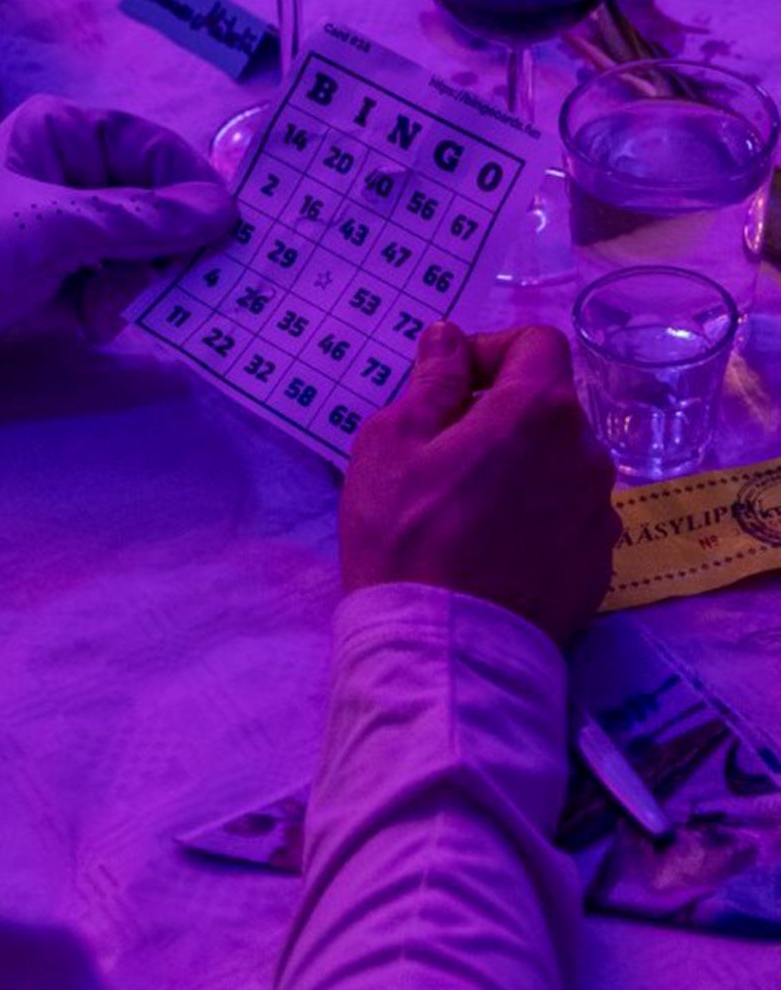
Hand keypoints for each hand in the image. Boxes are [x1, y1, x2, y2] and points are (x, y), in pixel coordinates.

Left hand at [0, 96, 233, 399]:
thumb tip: (222, 211)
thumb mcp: (52, 229)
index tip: (222, 233)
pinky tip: (89, 326)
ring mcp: (66, 226)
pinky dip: (114, 307)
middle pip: (157, 202)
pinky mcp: (59, 275)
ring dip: (136, 284)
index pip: (154, 148)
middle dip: (162, 247)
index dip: (192, 188)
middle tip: (160, 284)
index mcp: (63, 134)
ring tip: (107, 310)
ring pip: (142, 249)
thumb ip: (138, 219)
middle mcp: (70, 171)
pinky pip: (117, 283)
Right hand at [340, 321, 621, 645]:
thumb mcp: (392, 442)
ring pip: (562, 463)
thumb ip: (431, 380)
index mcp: (538, 410)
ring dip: (523, 465)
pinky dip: (538, 515)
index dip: (491, 350)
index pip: (537, 342)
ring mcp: (599, 514)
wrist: (443, 651)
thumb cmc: (404, 536)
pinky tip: (493, 548)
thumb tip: (450, 338)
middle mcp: (586, 454)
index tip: (451, 384)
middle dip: (502, 412)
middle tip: (444, 452)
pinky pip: (570, 516)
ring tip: (468, 507)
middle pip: (550, 406)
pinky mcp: (599, 565)